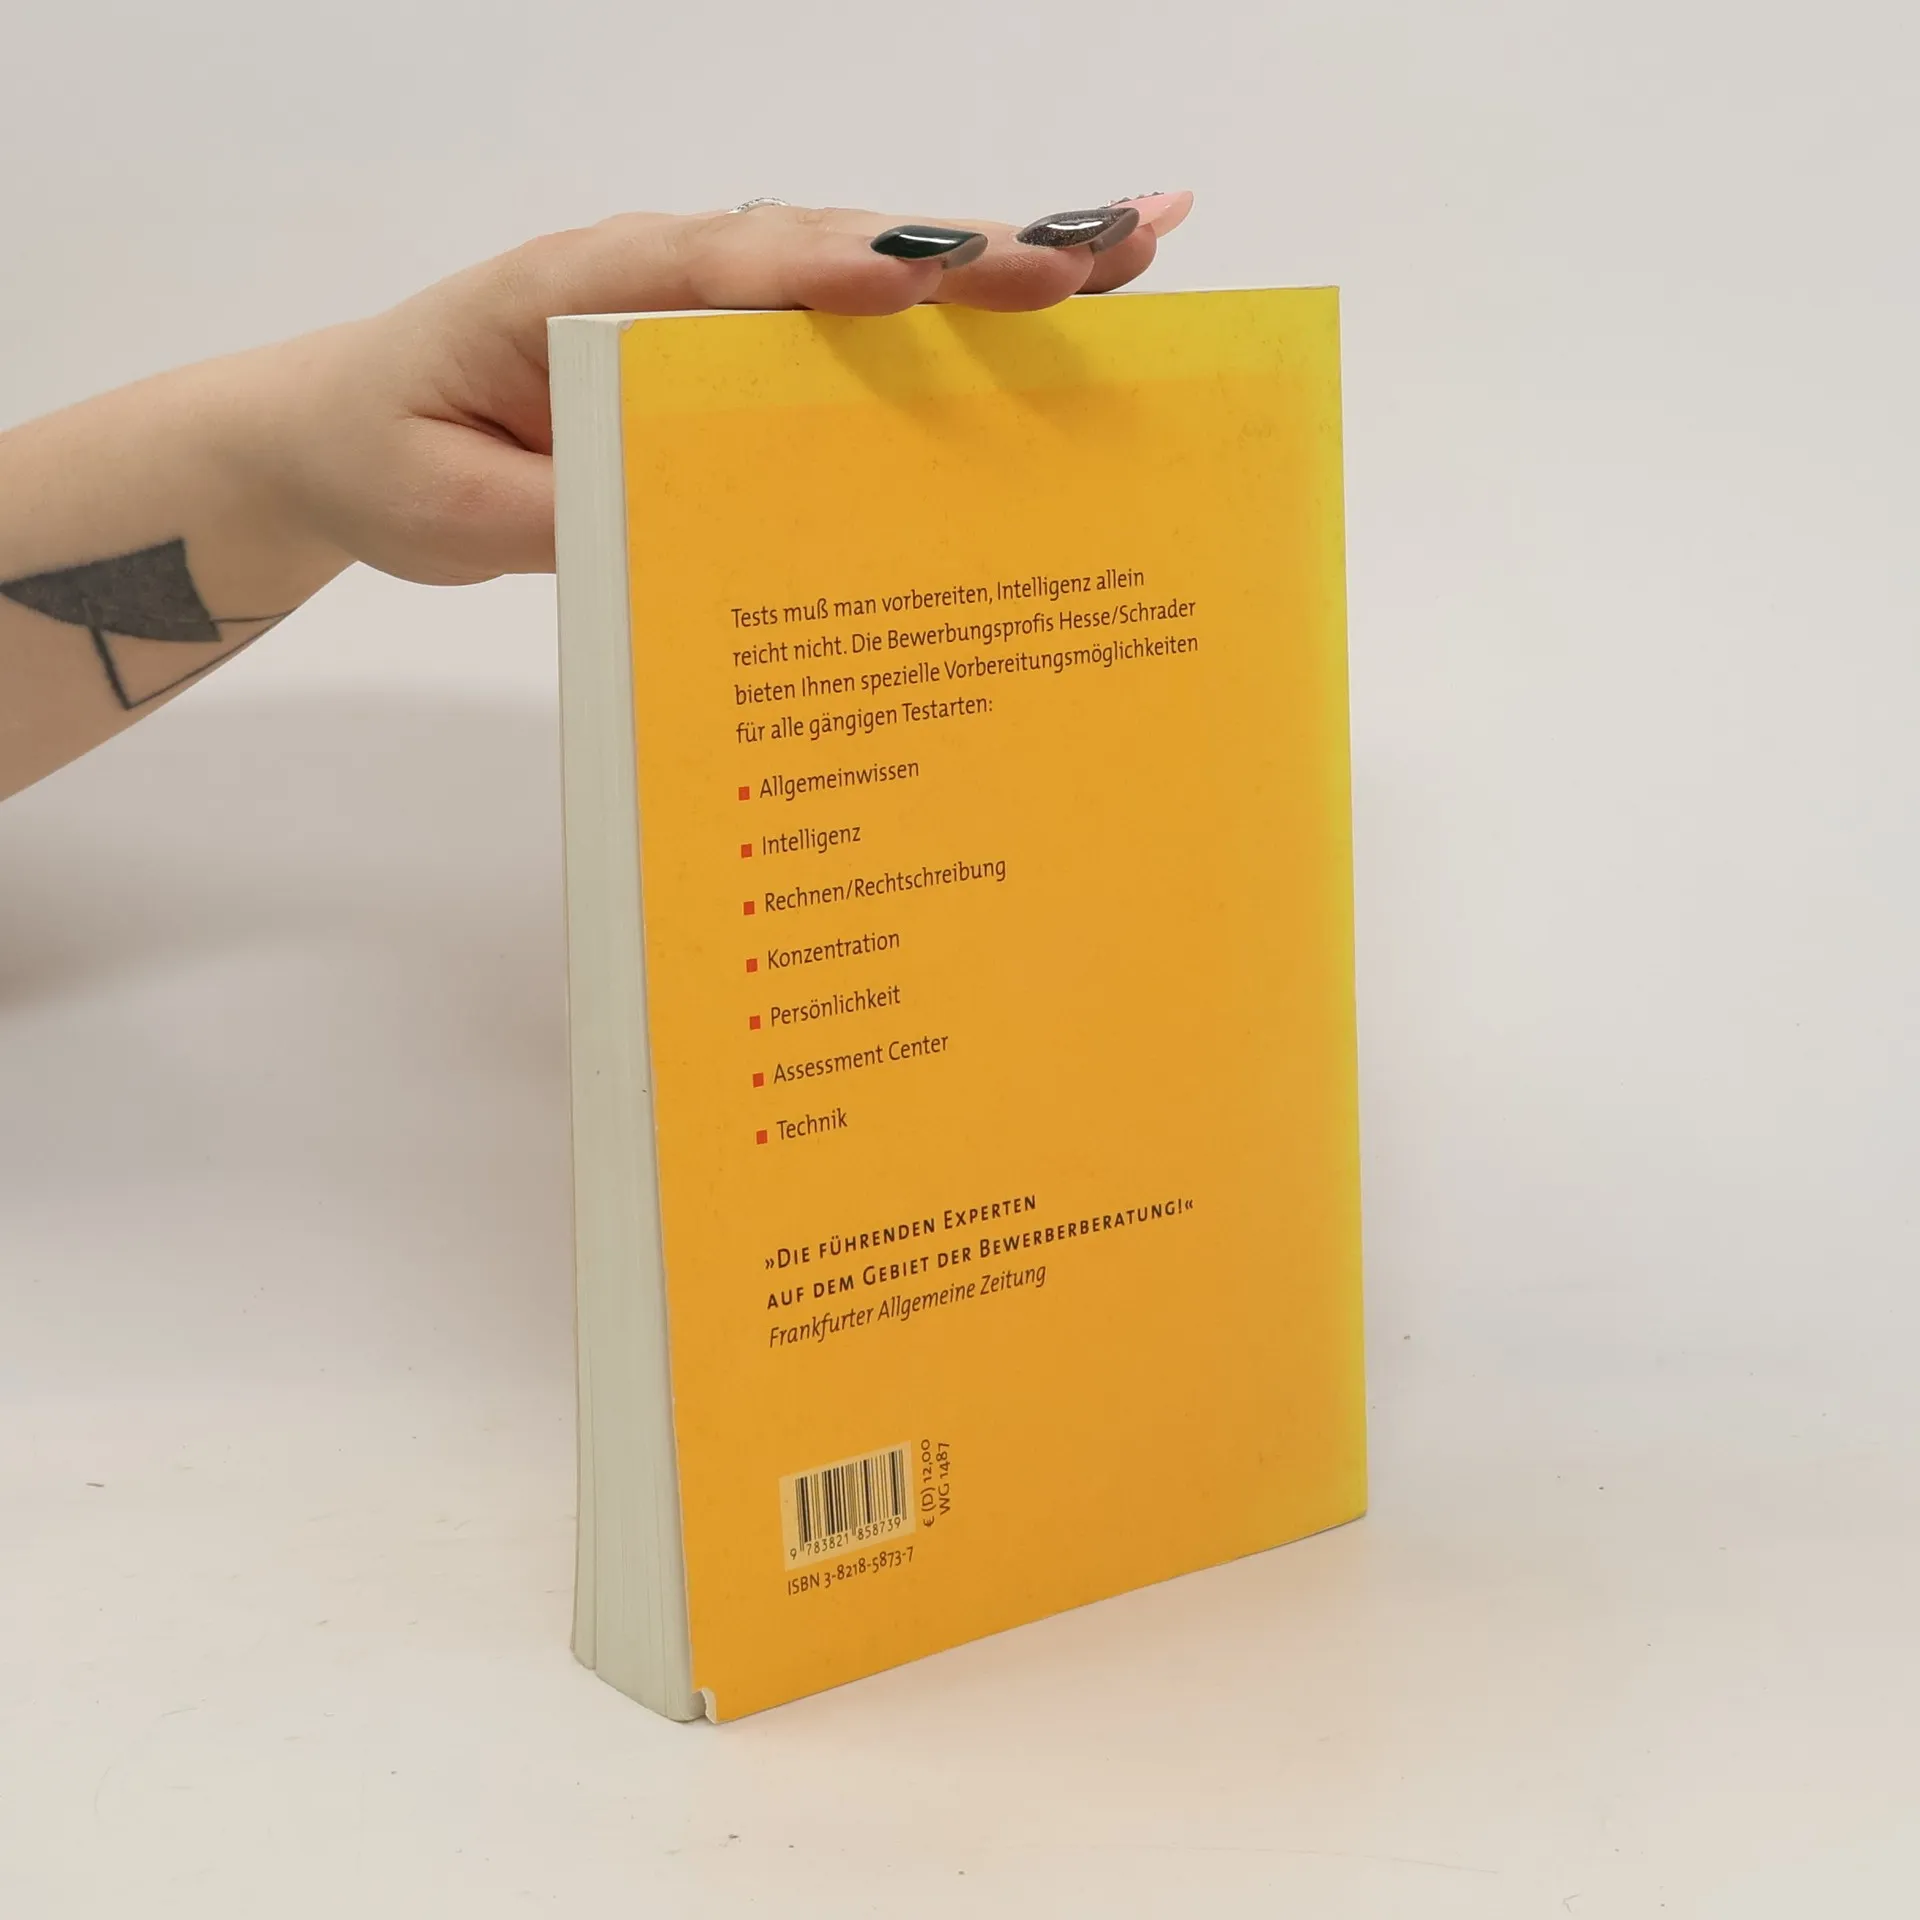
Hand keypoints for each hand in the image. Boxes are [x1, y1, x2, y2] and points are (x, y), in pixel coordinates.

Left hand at [252, 196, 1193, 588]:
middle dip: (965, 248)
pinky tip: (1049, 297)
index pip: (717, 273)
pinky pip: (848, 318)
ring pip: (860, 267)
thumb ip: (562, 509)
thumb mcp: (452, 506)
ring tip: (1126, 250)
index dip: (825, 275)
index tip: (924, 280)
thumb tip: (689, 518)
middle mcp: (660, 274)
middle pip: (827, 248)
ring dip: (989, 259)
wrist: (349, 430)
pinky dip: (947, 305)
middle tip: (1097, 248)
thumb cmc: (394, 451)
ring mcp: (706, 299)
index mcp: (578, 293)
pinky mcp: (732, 341)